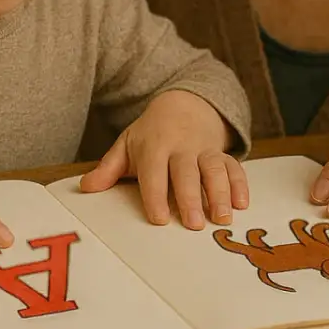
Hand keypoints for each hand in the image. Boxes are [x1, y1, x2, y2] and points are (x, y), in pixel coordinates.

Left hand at [79, 90, 248, 229]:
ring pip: (214, 169)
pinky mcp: (222, 152)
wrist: (185, 104)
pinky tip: (242, 204)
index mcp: (154, 146)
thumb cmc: (152, 133)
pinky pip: (234, 167)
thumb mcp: (127, 144)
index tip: (158, 218)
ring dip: (220, 193)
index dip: (156, 195)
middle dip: (191, 198)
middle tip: (194, 224)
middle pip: (187, 173)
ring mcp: (204, 149)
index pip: (154, 172)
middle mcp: (181, 147)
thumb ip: (108, 168)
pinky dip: (240, 184)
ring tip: (223, 218)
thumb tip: (86, 188)